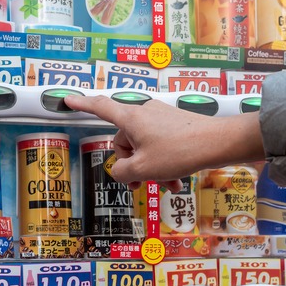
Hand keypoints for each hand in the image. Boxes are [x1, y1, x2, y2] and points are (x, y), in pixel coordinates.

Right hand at [64, 95, 265, 192]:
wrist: (218, 143)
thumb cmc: (178, 152)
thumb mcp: (143, 169)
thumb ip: (122, 172)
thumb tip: (121, 171)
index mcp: (131, 119)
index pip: (100, 108)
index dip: (82, 105)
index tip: (67, 100)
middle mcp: (144, 114)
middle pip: (124, 140)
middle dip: (132, 164)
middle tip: (142, 184)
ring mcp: (161, 118)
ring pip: (145, 147)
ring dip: (151, 169)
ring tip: (166, 186)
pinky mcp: (176, 125)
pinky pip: (161, 146)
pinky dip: (164, 164)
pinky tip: (177, 182)